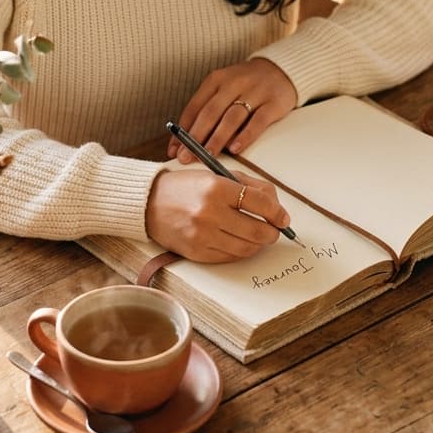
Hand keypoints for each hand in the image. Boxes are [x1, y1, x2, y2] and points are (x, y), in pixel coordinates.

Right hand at [145, 167, 290, 261]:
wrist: (149, 203)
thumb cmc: (186, 187)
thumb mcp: (216, 175)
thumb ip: (248, 186)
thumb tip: (276, 205)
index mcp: (216, 188)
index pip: (260, 202)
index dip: (277, 212)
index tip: (283, 218)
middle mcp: (209, 213)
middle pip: (258, 230)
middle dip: (273, 232)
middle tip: (275, 229)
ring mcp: (202, 236)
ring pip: (246, 248)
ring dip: (259, 244)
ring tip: (259, 236)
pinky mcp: (197, 253)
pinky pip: (229, 257)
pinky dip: (240, 251)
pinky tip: (240, 241)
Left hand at [167, 57, 296, 163]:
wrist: (281, 70)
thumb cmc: (245, 86)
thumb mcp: (223, 90)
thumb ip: (206, 111)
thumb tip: (183, 142)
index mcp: (216, 80)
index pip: (194, 107)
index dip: (182, 130)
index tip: (174, 150)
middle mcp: (234, 83)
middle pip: (210, 112)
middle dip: (196, 137)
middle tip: (186, 157)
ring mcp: (255, 92)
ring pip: (232, 117)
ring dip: (218, 138)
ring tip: (207, 155)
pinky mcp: (274, 102)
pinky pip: (258, 121)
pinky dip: (246, 135)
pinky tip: (236, 149)